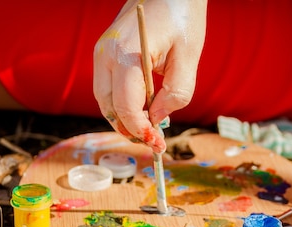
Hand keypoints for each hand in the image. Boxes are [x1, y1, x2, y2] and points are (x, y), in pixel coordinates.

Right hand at [93, 0, 206, 152]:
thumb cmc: (182, 16)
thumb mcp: (188, 57)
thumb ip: (176, 93)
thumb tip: (158, 118)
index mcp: (126, 54)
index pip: (125, 106)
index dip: (140, 130)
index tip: (158, 144)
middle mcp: (106, 54)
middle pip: (109, 107)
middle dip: (129, 129)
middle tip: (154, 143)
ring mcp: (102, 52)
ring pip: (104, 100)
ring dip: (123, 120)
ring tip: (147, 131)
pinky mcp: (105, 53)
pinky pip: (107, 88)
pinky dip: (120, 105)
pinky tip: (141, 112)